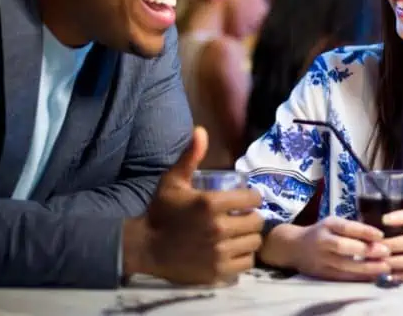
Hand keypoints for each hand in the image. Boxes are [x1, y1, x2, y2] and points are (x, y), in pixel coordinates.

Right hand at [123, 126, 263, 284]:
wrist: (145, 247)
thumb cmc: (162, 212)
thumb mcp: (173, 181)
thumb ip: (190, 157)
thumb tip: (201, 130)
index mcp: (211, 203)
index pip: (253, 198)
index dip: (252, 198)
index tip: (245, 201)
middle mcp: (219, 227)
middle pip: (257, 221)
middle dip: (252, 218)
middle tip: (243, 218)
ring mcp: (219, 251)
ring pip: (254, 242)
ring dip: (249, 237)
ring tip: (240, 235)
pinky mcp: (218, 271)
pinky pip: (246, 262)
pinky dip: (243, 256)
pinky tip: (234, 251)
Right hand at [292, 216, 391, 280]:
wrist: (295, 247)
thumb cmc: (322, 232)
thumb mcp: (334, 224)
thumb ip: (352, 228)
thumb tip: (379, 237)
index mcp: (327, 224)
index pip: (346, 227)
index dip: (364, 231)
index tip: (381, 235)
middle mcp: (322, 241)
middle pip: (343, 247)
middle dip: (366, 250)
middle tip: (386, 252)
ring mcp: (320, 259)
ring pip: (343, 265)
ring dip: (366, 267)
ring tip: (384, 267)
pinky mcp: (321, 273)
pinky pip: (341, 277)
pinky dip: (358, 277)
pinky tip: (373, 276)